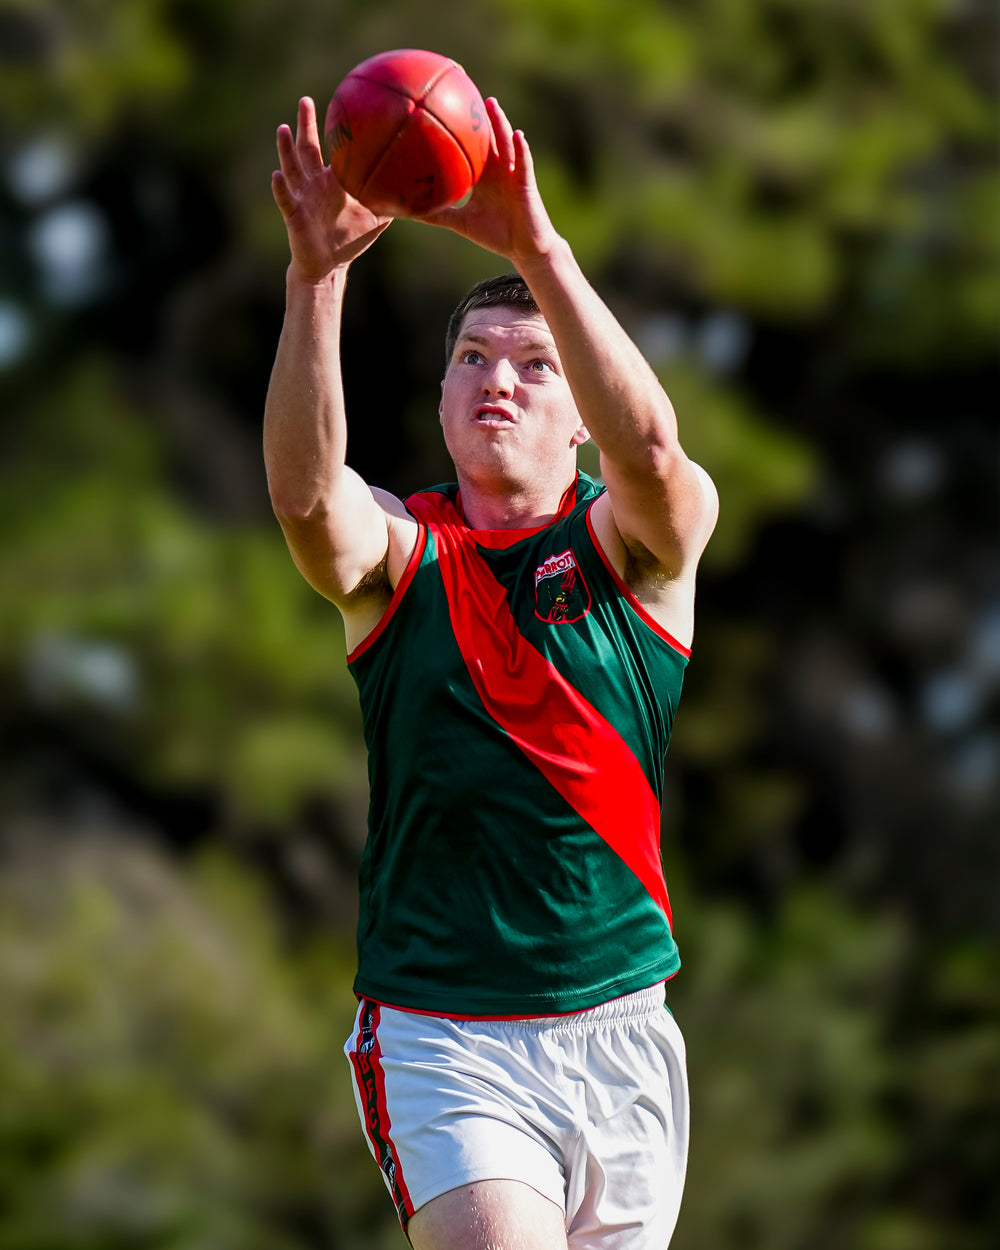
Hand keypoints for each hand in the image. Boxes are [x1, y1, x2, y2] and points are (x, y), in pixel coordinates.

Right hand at [271, 96, 391, 282]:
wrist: (329, 264)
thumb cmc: (351, 239)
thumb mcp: (378, 219)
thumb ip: (396, 202)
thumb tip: (425, 193)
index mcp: (333, 179)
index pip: (333, 148)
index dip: (335, 128)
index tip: (342, 102)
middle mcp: (314, 182)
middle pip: (308, 148)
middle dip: (306, 125)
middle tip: (306, 100)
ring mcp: (302, 196)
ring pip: (291, 168)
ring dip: (286, 149)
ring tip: (283, 130)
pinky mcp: (293, 214)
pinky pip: (285, 199)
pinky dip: (278, 188)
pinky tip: (275, 175)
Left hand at [416, 98, 558, 265]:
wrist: (524, 249)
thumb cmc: (495, 235)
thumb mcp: (460, 223)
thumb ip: (437, 215)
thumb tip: (408, 212)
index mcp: (483, 176)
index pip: (470, 146)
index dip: (461, 128)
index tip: (446, 106)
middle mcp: (497, 170)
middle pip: (487, 137)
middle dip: (478, 115)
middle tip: (465, 89)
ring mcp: (513, 174)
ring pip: (505, 143)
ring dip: (500, 123)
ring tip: (490, 103)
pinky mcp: (526, 183)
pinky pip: (524, 163)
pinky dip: (521, 149)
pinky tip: (518, 135)